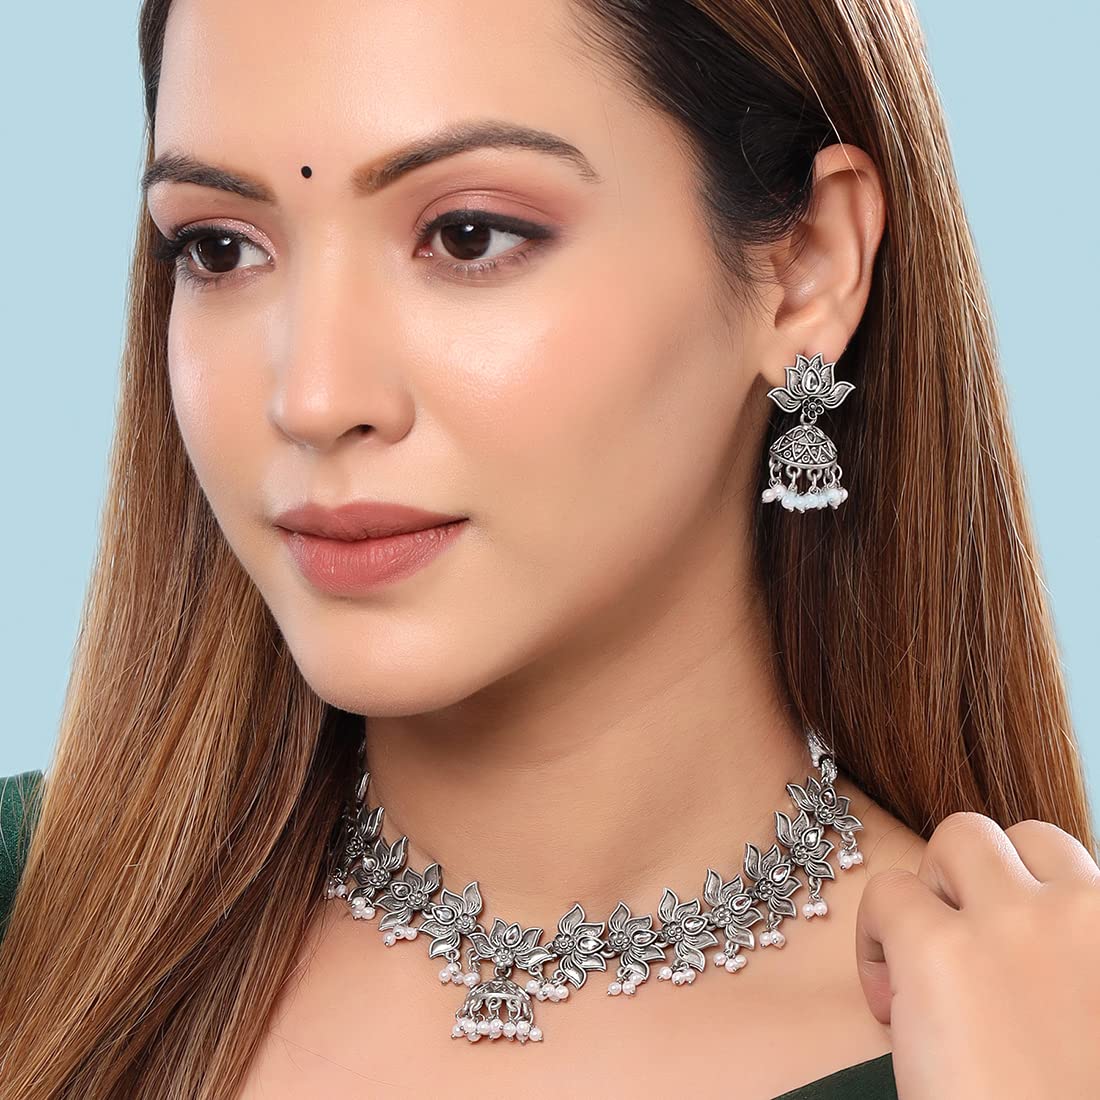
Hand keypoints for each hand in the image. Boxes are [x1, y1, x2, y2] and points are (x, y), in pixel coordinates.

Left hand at [855, 811, 1099, 1098]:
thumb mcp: (1092, 1019)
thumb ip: (1075, 967)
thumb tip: (1033, 960)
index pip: (1070, 866)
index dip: (1033, 898)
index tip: (1015, 956)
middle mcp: (1086, 914)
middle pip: (1021, 837)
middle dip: (987, 878)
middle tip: (968, 947)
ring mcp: (1015, 924)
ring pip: (958, 837)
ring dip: (937, 887)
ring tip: (928, 960)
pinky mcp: (939, 951)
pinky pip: (889, 892)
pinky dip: (876, 934)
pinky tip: (889, 1001)